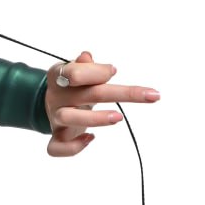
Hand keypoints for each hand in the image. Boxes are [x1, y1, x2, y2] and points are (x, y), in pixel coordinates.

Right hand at [44, 49, 160, 156]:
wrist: (54, 102)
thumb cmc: (74, 85)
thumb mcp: (78, 70)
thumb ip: (85, 66)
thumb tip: (88, 57)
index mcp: (59, 76)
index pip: (74, 72)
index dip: (96, 72)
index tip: (114, 71)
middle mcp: (56, 96)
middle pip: (86, 94)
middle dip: (121, 94)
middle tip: (151, 95)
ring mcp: (55, 117)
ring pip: (68, 118)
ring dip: (96, 118)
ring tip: (119, 117)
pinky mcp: (58, 136)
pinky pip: (57, 147)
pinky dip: (73, 147)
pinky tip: (91, 139)